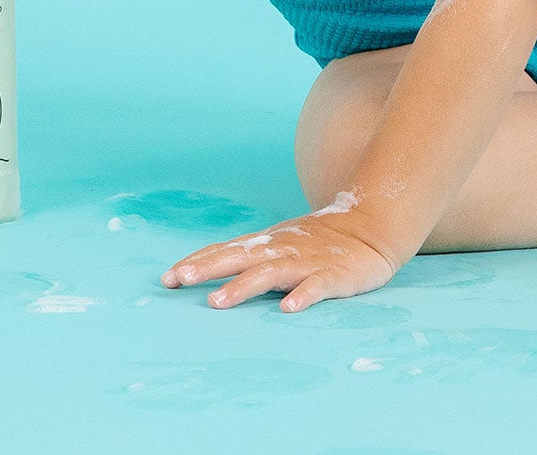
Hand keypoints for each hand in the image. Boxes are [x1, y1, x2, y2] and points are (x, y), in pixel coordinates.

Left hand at [160, 213, 401, 311]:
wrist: (369, 226)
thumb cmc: (315, 241)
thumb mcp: (278, 244)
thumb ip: (248, 257)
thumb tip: (209, 270)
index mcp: (264, 244)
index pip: (223, 251)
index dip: (196, 263)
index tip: (167, 279)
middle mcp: (278, 250)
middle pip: (237, 257)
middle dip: (207, 268)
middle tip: (179, 280)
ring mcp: (305, 262)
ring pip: (268, 273)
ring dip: (242, 287)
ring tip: (218, 302)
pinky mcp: (332, 276)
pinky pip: (316, 287)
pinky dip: (302, 296)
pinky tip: (287, 310)